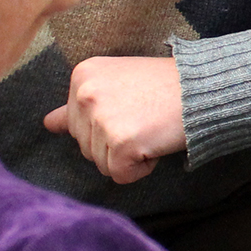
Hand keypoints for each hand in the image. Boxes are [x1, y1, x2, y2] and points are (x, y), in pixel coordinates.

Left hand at [43, 56, 186, 183]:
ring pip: (101, 163)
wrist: (203, 88)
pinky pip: (120, 175)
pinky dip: (141, 168)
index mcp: (82, 76)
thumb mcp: (116, 83)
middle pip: (85, 146)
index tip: (132, 108)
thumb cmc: (166, 86)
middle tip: (144, 118)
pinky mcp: (119, 141)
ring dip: (128, 155)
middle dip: (115, 142)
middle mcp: (85, 94)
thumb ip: (79, 105)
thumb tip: (48, 124)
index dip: (107, 124)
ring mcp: (101, 118)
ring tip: (150, 127)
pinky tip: (154, 142)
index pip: (76, 124)